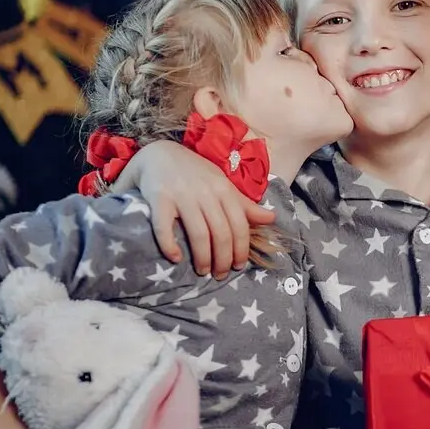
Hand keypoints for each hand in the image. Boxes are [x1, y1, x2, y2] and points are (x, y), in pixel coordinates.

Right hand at [118, 140, 274, 276]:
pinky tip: (175, 259)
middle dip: (223, 259)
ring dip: (203, 258)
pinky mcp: (159, 198)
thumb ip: (243, 204)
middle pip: (221, 233)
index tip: (238, 266)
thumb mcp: (221, 184)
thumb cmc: (194, 172)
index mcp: (224, 189)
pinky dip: (170, 246)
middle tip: (220, 275)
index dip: (241, 248)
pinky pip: (164, 227)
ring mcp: (182, 195)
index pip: (239, 224)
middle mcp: (205, 192)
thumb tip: (271, 218)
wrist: (158, 153)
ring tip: (203, 271)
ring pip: (198, 233)